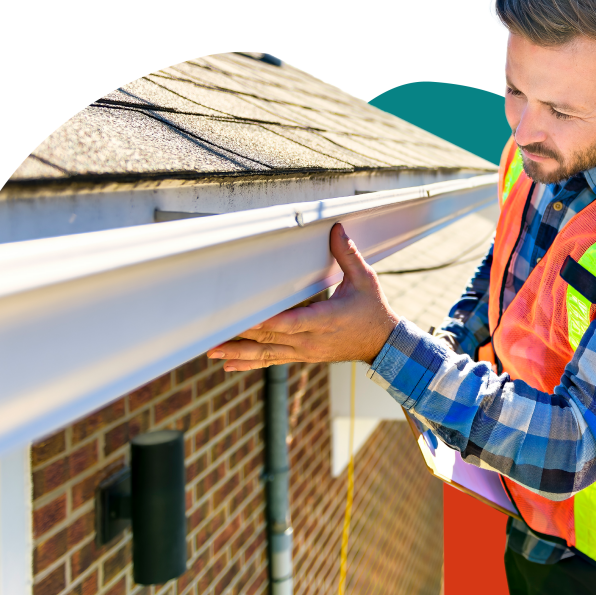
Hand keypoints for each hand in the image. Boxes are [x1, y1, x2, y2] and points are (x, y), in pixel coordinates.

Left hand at [207, 222, 400, 370]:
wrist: (382, 344)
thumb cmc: (373, 310)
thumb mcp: (366, 280)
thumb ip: (347, 255)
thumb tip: (336, 228)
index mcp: (327, 319)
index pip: (292, 322)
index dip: (268, 322)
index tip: (246, 319)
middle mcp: (312, 340)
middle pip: (272, 337)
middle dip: (242, 335)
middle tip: (214, 332)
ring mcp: (306, 351)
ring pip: (268, 352)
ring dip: (239, 353)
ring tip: (212, 351)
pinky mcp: (302, 356)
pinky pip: (273, 360)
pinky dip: (250, 363)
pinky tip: (229, 366)